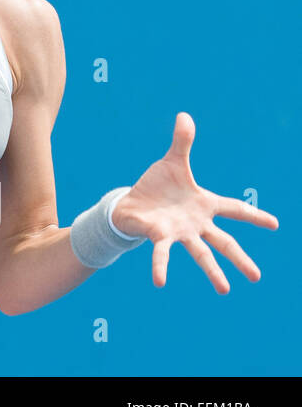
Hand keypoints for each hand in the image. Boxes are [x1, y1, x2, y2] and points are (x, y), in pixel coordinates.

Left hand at [111, 112, 278, 292]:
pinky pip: (161, 253)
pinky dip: (160, 267)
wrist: (132, 202)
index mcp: (204, 204)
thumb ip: (182, 142)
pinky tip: (159, 283)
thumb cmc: (157, 186)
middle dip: (240, 258)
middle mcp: (196, 223)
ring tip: (225, 291)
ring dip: (212, 272)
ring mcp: (179, 232)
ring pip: (200, 254)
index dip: (254, 215)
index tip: (275, 224)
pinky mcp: (158, 236)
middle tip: (257, 277)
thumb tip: (184, 115)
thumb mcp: (172, 162)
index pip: (234, 208)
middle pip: (224, 242)